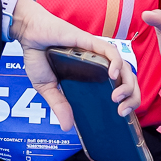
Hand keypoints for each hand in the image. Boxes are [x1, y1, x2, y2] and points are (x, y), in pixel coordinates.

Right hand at [9, 0, 138, 129]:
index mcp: (92, 76)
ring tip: (117, 97)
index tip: (122, 114)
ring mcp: (96, 53)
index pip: (119, 88)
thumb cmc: (38, 56)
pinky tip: (112, 75)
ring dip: (126, 83)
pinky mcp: (90, 42)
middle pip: (128, 79)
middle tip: (122, 111)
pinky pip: (110, 50)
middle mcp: (99, 65)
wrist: (28, 34)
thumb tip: (66, 126)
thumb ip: (59, 105)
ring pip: (124, 66)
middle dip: (132, 96)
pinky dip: (115, 62)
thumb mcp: (47, 87)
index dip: (127, 101)